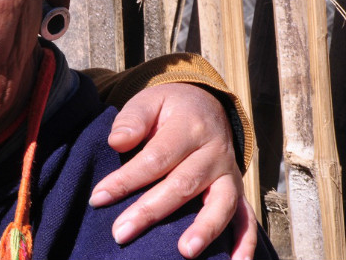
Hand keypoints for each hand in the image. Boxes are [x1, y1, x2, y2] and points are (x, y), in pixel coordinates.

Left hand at [88, 83, 256, 259]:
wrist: (205, 104)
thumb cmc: (167, 108)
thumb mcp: (148, 101)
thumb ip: (132, 119)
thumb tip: (118, 142)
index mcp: (189, 127)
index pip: (156, 158)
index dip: (126, 179)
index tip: (98, 198)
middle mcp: (214, 152)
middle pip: (183, 185)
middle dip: (150, 212)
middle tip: (120, 233)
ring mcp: (229, 173)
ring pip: (220, 204)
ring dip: (204, 229)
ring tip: (183, 252)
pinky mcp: (237, 190)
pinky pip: (247, 217)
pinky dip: (245, 241)